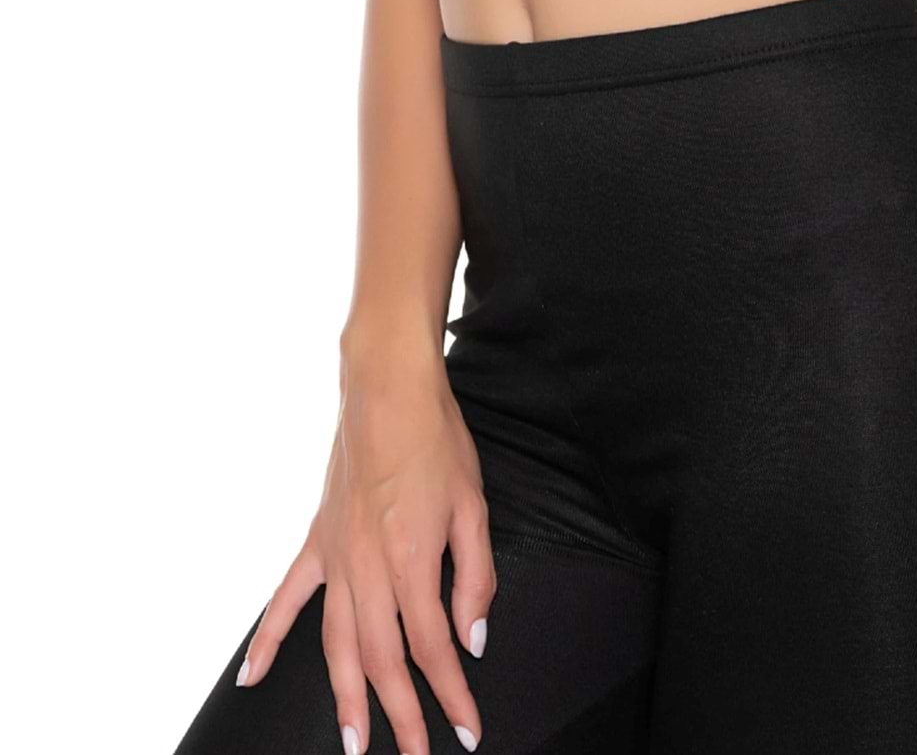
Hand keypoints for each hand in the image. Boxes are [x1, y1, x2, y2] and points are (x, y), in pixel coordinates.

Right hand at [234, 340, 495, 754]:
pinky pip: (286, 599)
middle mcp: (369, 569)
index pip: (435, 648)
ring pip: (336, 645)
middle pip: (382, 661)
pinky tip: (252, 678)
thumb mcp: (474, 506)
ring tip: (351, 745)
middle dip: (399, 718)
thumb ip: (475, 578)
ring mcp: (335, 557)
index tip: (465, 731)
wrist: (388, 387)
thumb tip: (471, 639)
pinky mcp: (316, 540)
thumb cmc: (437, 440)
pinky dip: (268, 640)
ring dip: (344, 699)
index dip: (451, 696)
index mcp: (414, 561)